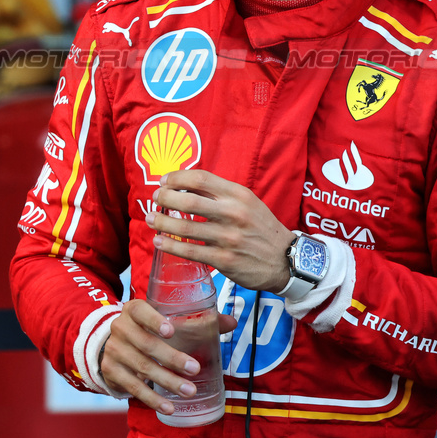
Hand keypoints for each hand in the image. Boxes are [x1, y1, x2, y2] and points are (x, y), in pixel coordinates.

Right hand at [100, 299, 237, 413]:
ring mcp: (114, 351)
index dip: (154, 320)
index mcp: (133, 311)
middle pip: (145, 344)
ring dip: (167, 381)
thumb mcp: (162, 320)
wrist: (109, 346)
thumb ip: (196, 320)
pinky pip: (133, 388)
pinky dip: (152, 399)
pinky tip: (168, 407)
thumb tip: (230, 323)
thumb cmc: (144, 330)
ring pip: (142, 368)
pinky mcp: (111, 372)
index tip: (171, 331)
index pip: (140, 311)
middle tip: (194, 369)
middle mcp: (120, 328)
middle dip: (171, 358)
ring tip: (189, 391)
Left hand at [148, 169, 294, 292]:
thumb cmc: (261, 228)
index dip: (176, 177)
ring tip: (151, 219)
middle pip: (187, 200)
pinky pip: (190, 251)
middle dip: (164, 198)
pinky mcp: (224, 259)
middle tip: (154, 199)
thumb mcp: (247, 202)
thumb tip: (185, 185)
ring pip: (184, 227)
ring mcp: (228, 238)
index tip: (164, 181)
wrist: (286, 260)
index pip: (200, 177)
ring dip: (161, 222)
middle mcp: (233, 213)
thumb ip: (220, 193)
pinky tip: (159, 241)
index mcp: (238, 195)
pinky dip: (169, 245)